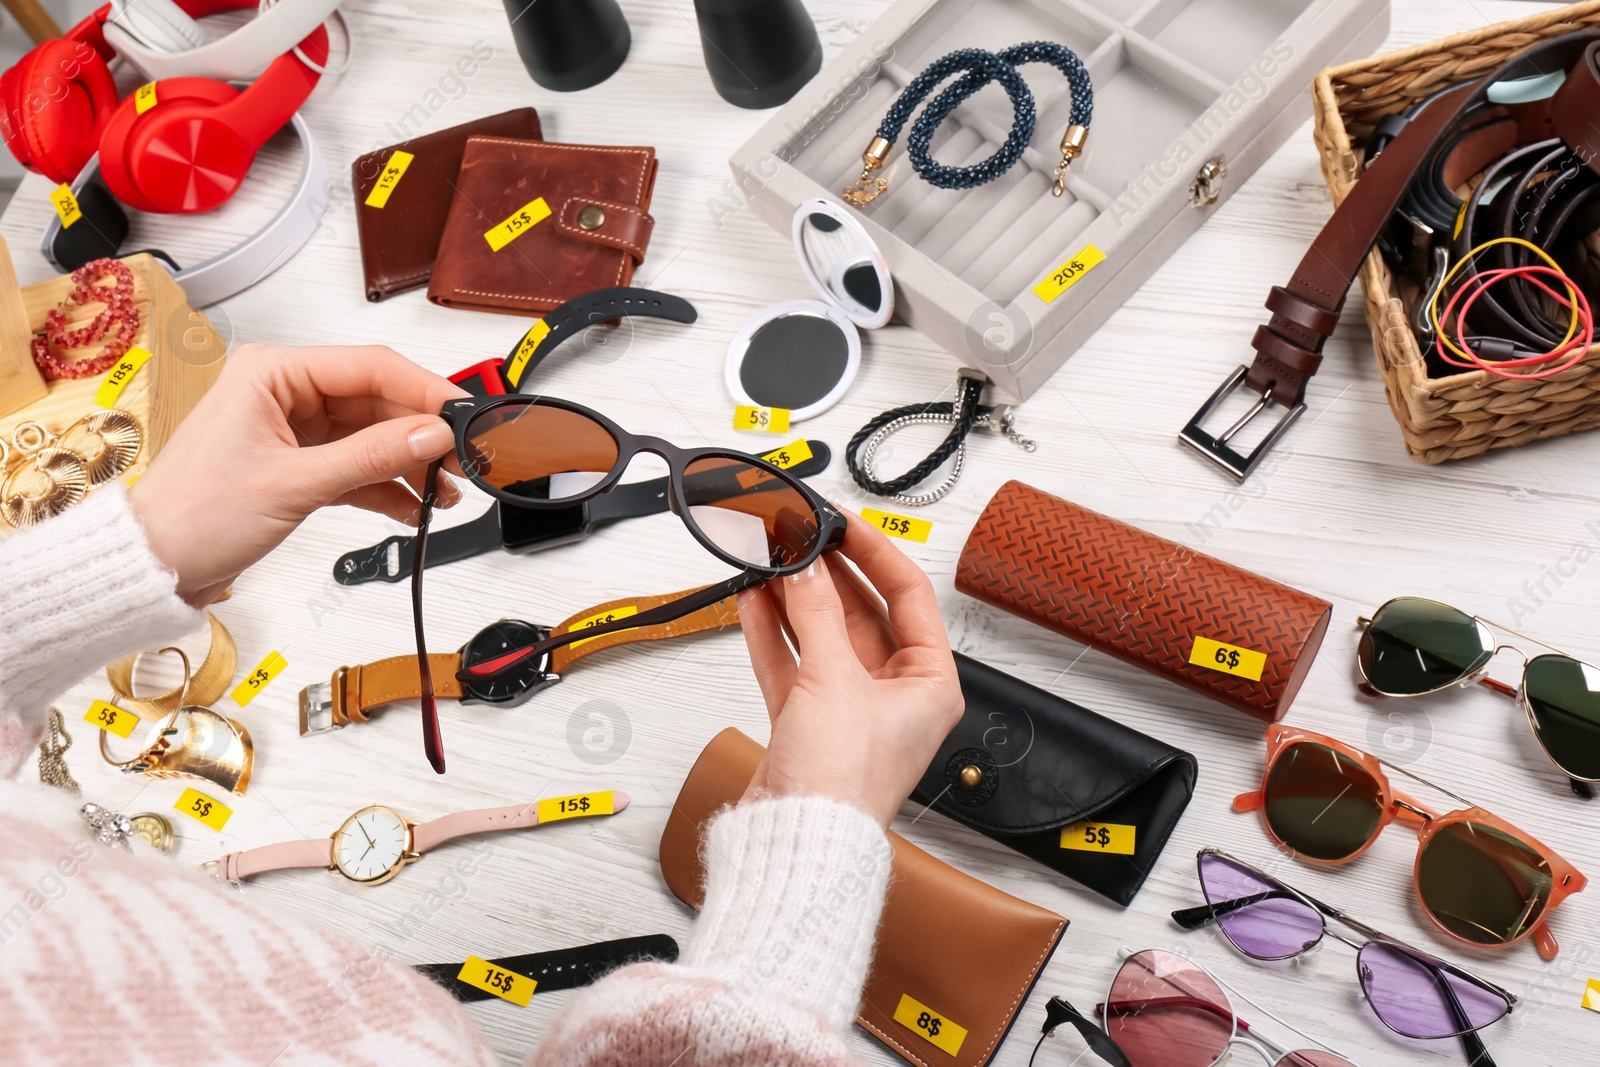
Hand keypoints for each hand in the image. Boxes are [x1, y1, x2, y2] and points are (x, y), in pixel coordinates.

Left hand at [128, 344, 466, 605]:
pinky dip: (386, 486)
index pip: (370, 366)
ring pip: (373, 436)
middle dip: (423, 434)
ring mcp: (294, 428)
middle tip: (462, 461)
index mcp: (272, 372)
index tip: (464, 414)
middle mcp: (284, 392)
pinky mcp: (299, 463)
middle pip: (378, 401)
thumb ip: (371, 457)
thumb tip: (431, 434)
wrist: (155, 565)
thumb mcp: (295, 484)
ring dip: (410, 464)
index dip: (425, 390)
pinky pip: (358, 465)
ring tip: (443, 491)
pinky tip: (413, 507)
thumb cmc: (194, 515)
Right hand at [736, 512, 962, 825]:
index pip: (909, 596)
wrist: (796, 841)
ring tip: (771, 559)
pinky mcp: (808, 722)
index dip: (875, 552)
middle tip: (800, 537)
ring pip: (821, 635)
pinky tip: (754, 600)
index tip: (844, 523)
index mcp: (931, 684)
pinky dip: (772, 633)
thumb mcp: (835, 680)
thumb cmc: (843, 787)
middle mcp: (896, 695)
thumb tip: (805, 571)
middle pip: (862, 612)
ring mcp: (849, 707)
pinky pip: (792, 662)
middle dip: (827, 575)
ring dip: (794, 599)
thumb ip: (817, 615)